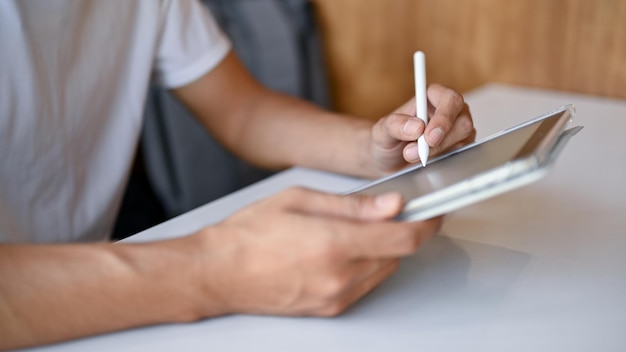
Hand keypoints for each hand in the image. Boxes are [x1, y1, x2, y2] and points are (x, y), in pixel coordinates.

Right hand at [193, 187, 440, 316]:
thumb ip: (351, 206)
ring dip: (382, 250)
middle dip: (400, 232)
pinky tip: (342, 251)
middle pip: (396, 255)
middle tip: (387, 213)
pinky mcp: (328, 309)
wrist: (216, 273)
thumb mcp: (299, 200)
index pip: (404, 238)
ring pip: (383, 271)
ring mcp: (335, 297)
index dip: (427, 223)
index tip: (432, 211)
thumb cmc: (248, 234)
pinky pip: (364, 286)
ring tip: (355, 230)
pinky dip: (365, 266)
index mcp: (334, 244)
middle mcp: (340, 276)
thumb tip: (390, 205)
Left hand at [369, 84, 475, 173]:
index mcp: (432, 97)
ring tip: (412, 155)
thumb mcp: (382, 131)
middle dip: (440, 141)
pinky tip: (426, 161)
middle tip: (415, 152)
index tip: (429, 137)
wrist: (387, 160)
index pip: (450, 99)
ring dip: (438, 152)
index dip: (444, 118)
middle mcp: (448, 111)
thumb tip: (417, 126)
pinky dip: (443, 160)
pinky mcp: (459, 147)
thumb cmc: (387, 140)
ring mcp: (456, 130)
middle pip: (462, 122)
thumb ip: (395, 125)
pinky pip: (462, 154)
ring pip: (464, 140)